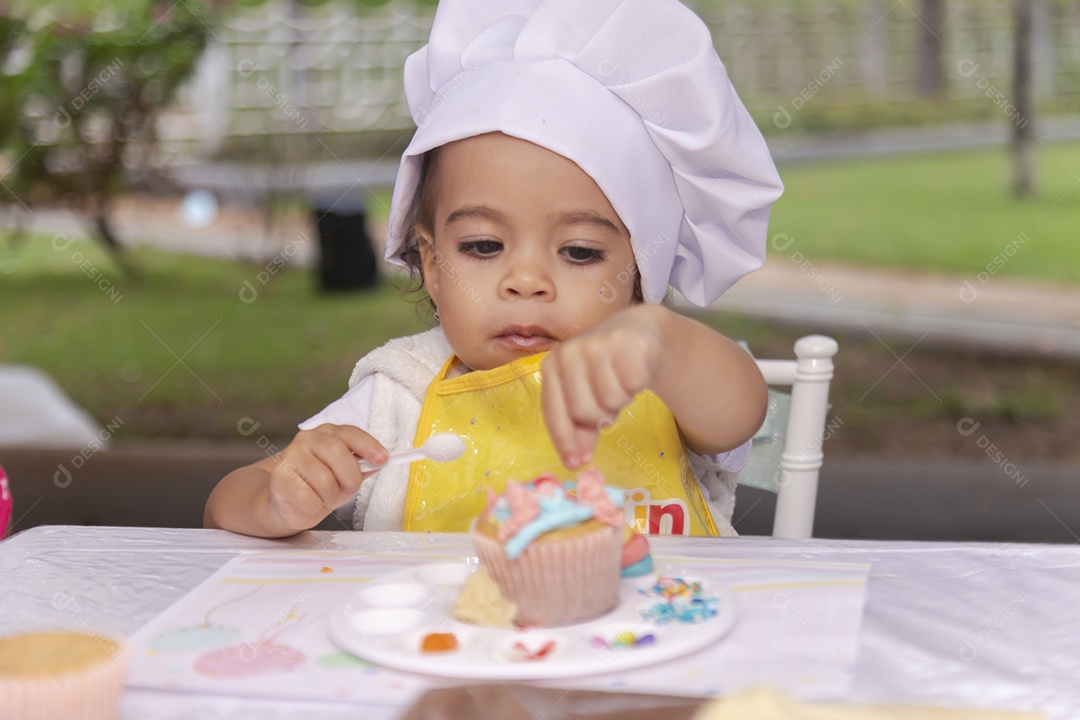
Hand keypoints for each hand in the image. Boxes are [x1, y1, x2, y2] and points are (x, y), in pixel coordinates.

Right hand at [265, 424, 386, 532]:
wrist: (286, 504)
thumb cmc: (318, 487)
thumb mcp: (345, 476)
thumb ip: (361, 467)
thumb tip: (380, 462)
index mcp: (327, 433)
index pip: (350, 433)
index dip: (368, 446)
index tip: (383, 460)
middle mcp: (307, 439)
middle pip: (339, 453)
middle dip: (350, 478)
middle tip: (347, 490)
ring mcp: (290, 456)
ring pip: (324, 479)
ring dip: (330, 496)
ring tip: (324, 498)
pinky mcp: (280, 477)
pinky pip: (307, 497)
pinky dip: (314, 507)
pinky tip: (309, 504)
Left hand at [541, 305, 664, 468]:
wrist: (636, 331)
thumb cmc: (603, 368)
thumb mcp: (585, 394)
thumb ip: (578, 426)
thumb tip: (578, 460)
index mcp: (553, 365)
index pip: (553, 411)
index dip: (564, 441)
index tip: (574, 464)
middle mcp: (571, 352)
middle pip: (584, 413)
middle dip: (600, 416)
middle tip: (608, 400)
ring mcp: (599, 346)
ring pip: (610, 402)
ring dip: (620, 400)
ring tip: (620, 382)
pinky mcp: (628, 345)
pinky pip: (632, 386)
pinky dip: (635, 386)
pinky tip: (634, 372)